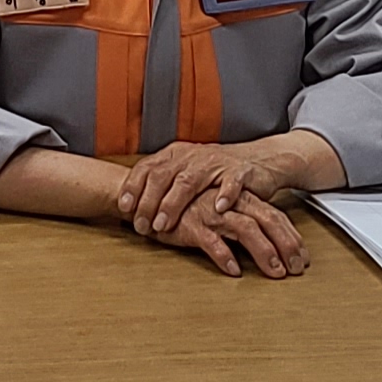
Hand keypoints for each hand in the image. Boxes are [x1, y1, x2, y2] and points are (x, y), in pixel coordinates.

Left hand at [114, 142, 289, 239]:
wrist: (258, 160)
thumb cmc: (214, 174)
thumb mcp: (184, 172)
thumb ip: (161, 185)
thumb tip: (130, 206)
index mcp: (175, 155)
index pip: (147, 167)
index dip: (133, 186)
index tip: (123, 207)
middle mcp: (192, 156)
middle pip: (163, 176)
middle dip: (149, 202)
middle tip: (142, 226)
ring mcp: (216, 162)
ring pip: (190, 181)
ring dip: (174, 203)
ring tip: (164, 224)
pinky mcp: (240, 171)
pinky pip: (231, 183)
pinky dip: (224, 194)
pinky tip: (217, 208)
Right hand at [169, 182, 308, 277]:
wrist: (149, 196)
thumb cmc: (187, 207)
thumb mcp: (220, 212)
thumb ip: (242, 223)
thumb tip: (268, 245)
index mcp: (239, 200)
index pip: (274, 215)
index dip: (291, 236)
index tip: (302, 258)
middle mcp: (229, 204)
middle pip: (267, 220)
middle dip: (286, 244)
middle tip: (297, 267)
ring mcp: (211, 214)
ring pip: (245, 229)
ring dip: (263, 251)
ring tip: (274, 271)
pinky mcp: (191, 225)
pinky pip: (211, 241)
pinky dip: (224, 256)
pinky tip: (234, 269)